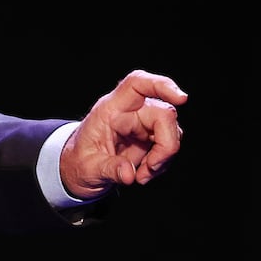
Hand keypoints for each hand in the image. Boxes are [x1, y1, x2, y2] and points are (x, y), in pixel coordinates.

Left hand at [59, 69, 187, 199]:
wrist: (79, 169)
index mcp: (110, 110)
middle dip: (166, 145)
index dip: (160, 85)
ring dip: (162, 158)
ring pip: (171, 132)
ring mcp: (142, 123)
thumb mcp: (87, 169)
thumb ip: (108, 170)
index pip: (136, 84)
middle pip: (163, 114)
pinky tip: (143, 174)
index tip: (181, 99)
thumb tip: (128, 174)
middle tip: (150, 169)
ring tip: (141, 176)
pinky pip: (168, 145)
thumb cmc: (79, 162)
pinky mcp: (150, 136)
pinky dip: (161, 163)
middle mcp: (129, 112)